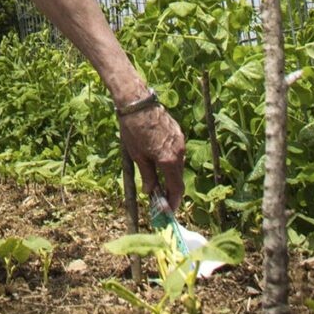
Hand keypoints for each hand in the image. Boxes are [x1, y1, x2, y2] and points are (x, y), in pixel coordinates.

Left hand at [119, 101, 185, 215]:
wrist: (136, 102)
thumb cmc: (133, 129)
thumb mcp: (137, 156)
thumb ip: (147, 176)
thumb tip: (150, 192)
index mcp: (169, 160)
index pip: (176, 188)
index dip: (173, 202)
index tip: (168, 211)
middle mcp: (179, 152)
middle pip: (178, 177)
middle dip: (171, 190)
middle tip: (161, 200)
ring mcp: (180, 141)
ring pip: (178, 164)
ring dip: (170, 175)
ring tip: (159, 181)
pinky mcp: (178, 133)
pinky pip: (177, 152)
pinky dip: (170, 161)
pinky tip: (160, 161)